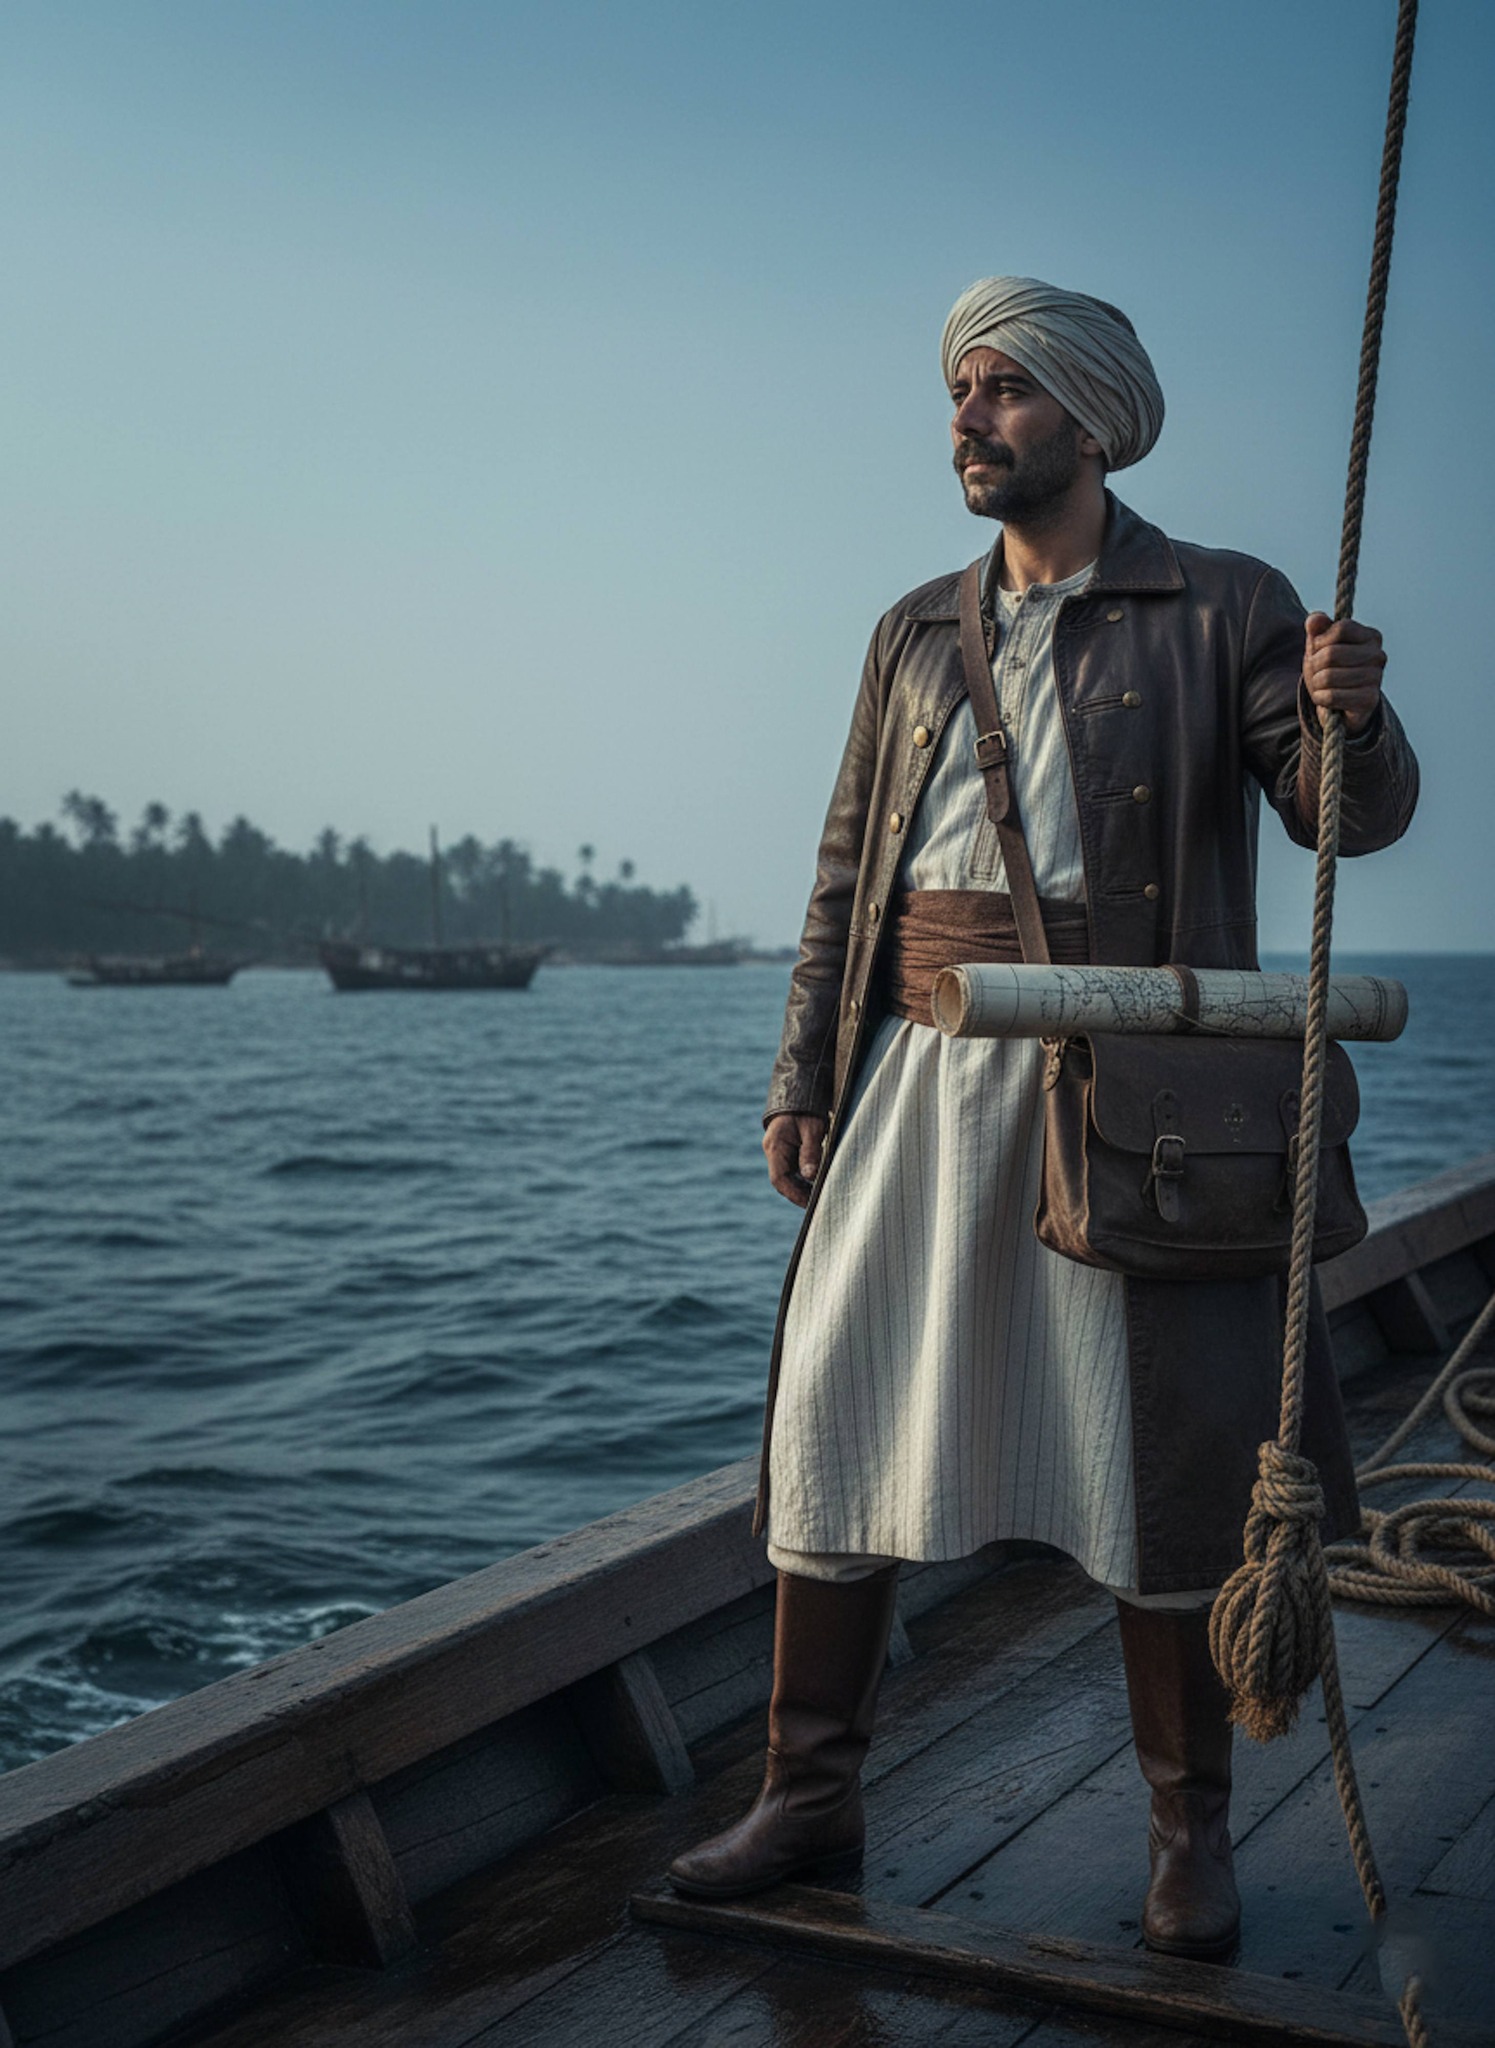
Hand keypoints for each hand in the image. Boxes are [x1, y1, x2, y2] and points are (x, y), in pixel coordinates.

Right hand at [763, 1113, 827, 1207]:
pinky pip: (793, 1171)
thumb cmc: (807, 1109)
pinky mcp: (787, 1151)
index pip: (779, 1178)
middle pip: (782, 1181)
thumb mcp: (812, 1129)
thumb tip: (810, 1176)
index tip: (810, 1203)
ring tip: (820, 1196)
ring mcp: (779, 1152)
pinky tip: (817, 1185)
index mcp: (775, 1146)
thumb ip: (811, 1151)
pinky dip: (804, 1180)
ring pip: (788, 1177)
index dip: (794, 1194)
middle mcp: (774, 1151)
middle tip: (819, 1203)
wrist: (800, 1093)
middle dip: (799, 1195)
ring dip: (802, 1189)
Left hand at [1303, 612, 1385, 733]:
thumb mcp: (1320, 645)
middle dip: (1314, 664)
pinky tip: (1326, 698)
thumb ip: (1317, 628)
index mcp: (1371, 636)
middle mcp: (1378, 655)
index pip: (1341, 628)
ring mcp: (1376, 678)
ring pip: (1328, 677)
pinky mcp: (1369, 700)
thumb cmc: (1329, 668)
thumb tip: (1314, 619)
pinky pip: (1331, 696)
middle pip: (1331, 653)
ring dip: (1316, 683)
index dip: (1321, 640)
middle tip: (1317, 671)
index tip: (1319, 648)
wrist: (1340, 704)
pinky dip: (1321, 698)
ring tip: (1322, 685)